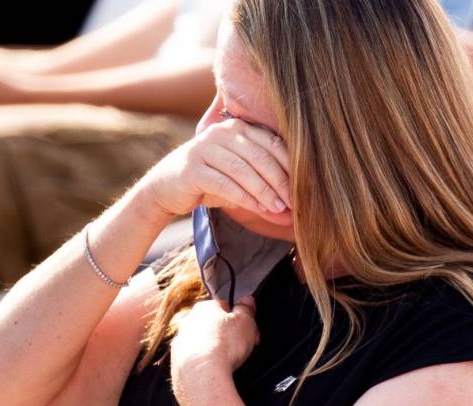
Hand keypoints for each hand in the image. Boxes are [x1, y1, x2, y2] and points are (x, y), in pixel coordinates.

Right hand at [138, 118, 291, 226]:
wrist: (167, 188)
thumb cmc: (211, 180)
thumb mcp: (240, 177)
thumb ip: (264, 186)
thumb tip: (293, 210)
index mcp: (237, 128)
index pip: (271, 143)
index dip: (290, 166)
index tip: (305, 187)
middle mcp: (221, 133)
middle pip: (259, 156)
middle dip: (279, 181)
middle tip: (294, 202)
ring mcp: (204, 148)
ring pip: (243, 170)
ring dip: (264, 191)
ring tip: (278, 208)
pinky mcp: (192, 168)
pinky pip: (224, 183)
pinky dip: (244, 197)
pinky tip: (258, 208)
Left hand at [169, 297, 259, 405]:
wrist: (203, 375)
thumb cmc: (224, 346)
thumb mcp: (246, 322)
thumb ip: (246, 309)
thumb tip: (247, 300)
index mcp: (205, 308)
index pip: (225, 307)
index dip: (239, 320)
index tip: (247, 331)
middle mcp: (188, 322)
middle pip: (213, 326)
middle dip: (227, 335)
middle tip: (242, 347)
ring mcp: (180, 343)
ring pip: (202, 343)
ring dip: (215, 349)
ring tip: (228, 361)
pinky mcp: (176, 362)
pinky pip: (195, 360)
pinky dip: (204, 364)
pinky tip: (214, 370)